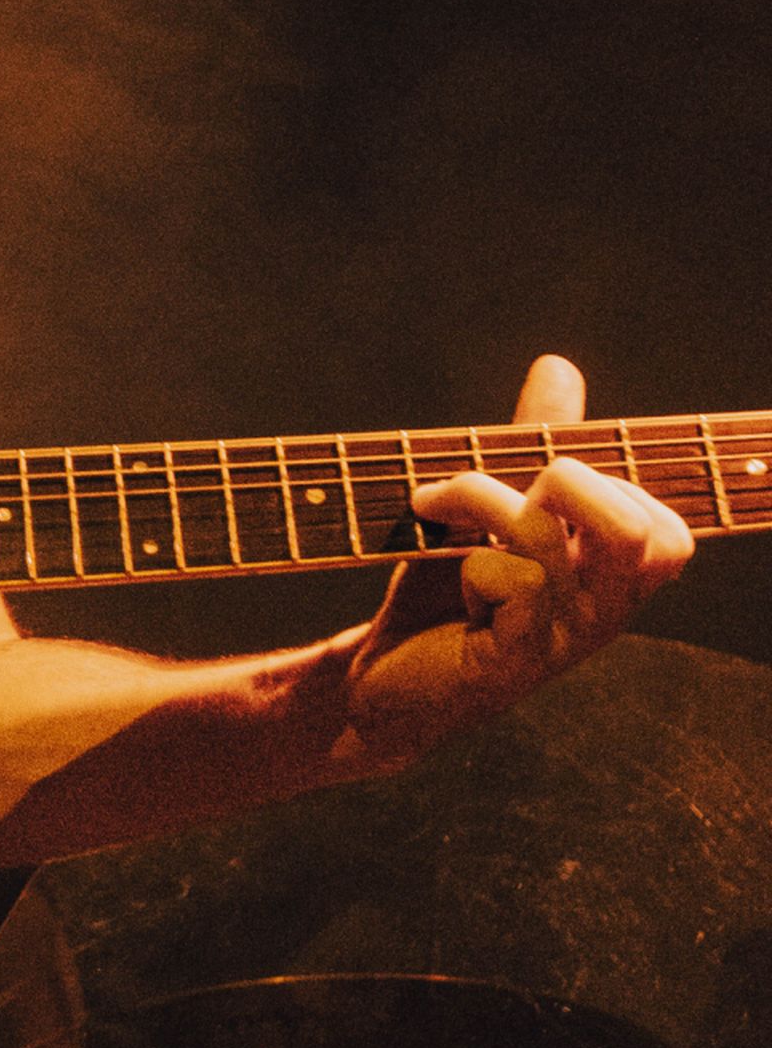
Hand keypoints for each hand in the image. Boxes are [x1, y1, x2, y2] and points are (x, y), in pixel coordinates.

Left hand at [343, 353, 692, 760]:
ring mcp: (559, 643)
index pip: (668, 531)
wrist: (380, 682)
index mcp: (609, 582)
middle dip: (567, 479)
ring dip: (476, 495)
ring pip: (545, 533)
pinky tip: (450, 583)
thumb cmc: (443, 594)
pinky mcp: (510, 662)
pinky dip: (464, 556)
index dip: (612, 484)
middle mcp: (600, 616)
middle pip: (638, 530)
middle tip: (507, 491)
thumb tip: (561, 365)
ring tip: (431, 508)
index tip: (543, 483)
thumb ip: (534, 443)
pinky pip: (506, 577)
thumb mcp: (492, 508)